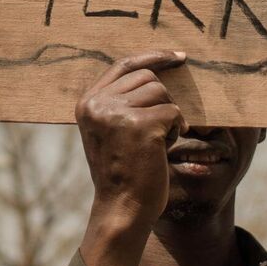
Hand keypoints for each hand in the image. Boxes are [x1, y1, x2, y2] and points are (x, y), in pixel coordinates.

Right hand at [73, 50, 186, 265]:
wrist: (121, 208)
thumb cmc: (122, 172)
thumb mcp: (109, 130)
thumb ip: (119, 101)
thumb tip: (155, 70)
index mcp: (87, 102)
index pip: (124, 65)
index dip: (154, 57)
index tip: (178, 57)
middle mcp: (98, 104)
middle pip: (148, 78)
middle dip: (162, 100)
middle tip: (157, 129)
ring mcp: (117, 113)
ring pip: (162, 93)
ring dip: (168, 116)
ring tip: (156, 142)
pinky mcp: (141, 126)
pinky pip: (173, 112)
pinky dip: (176, 130)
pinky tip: (163, 149)